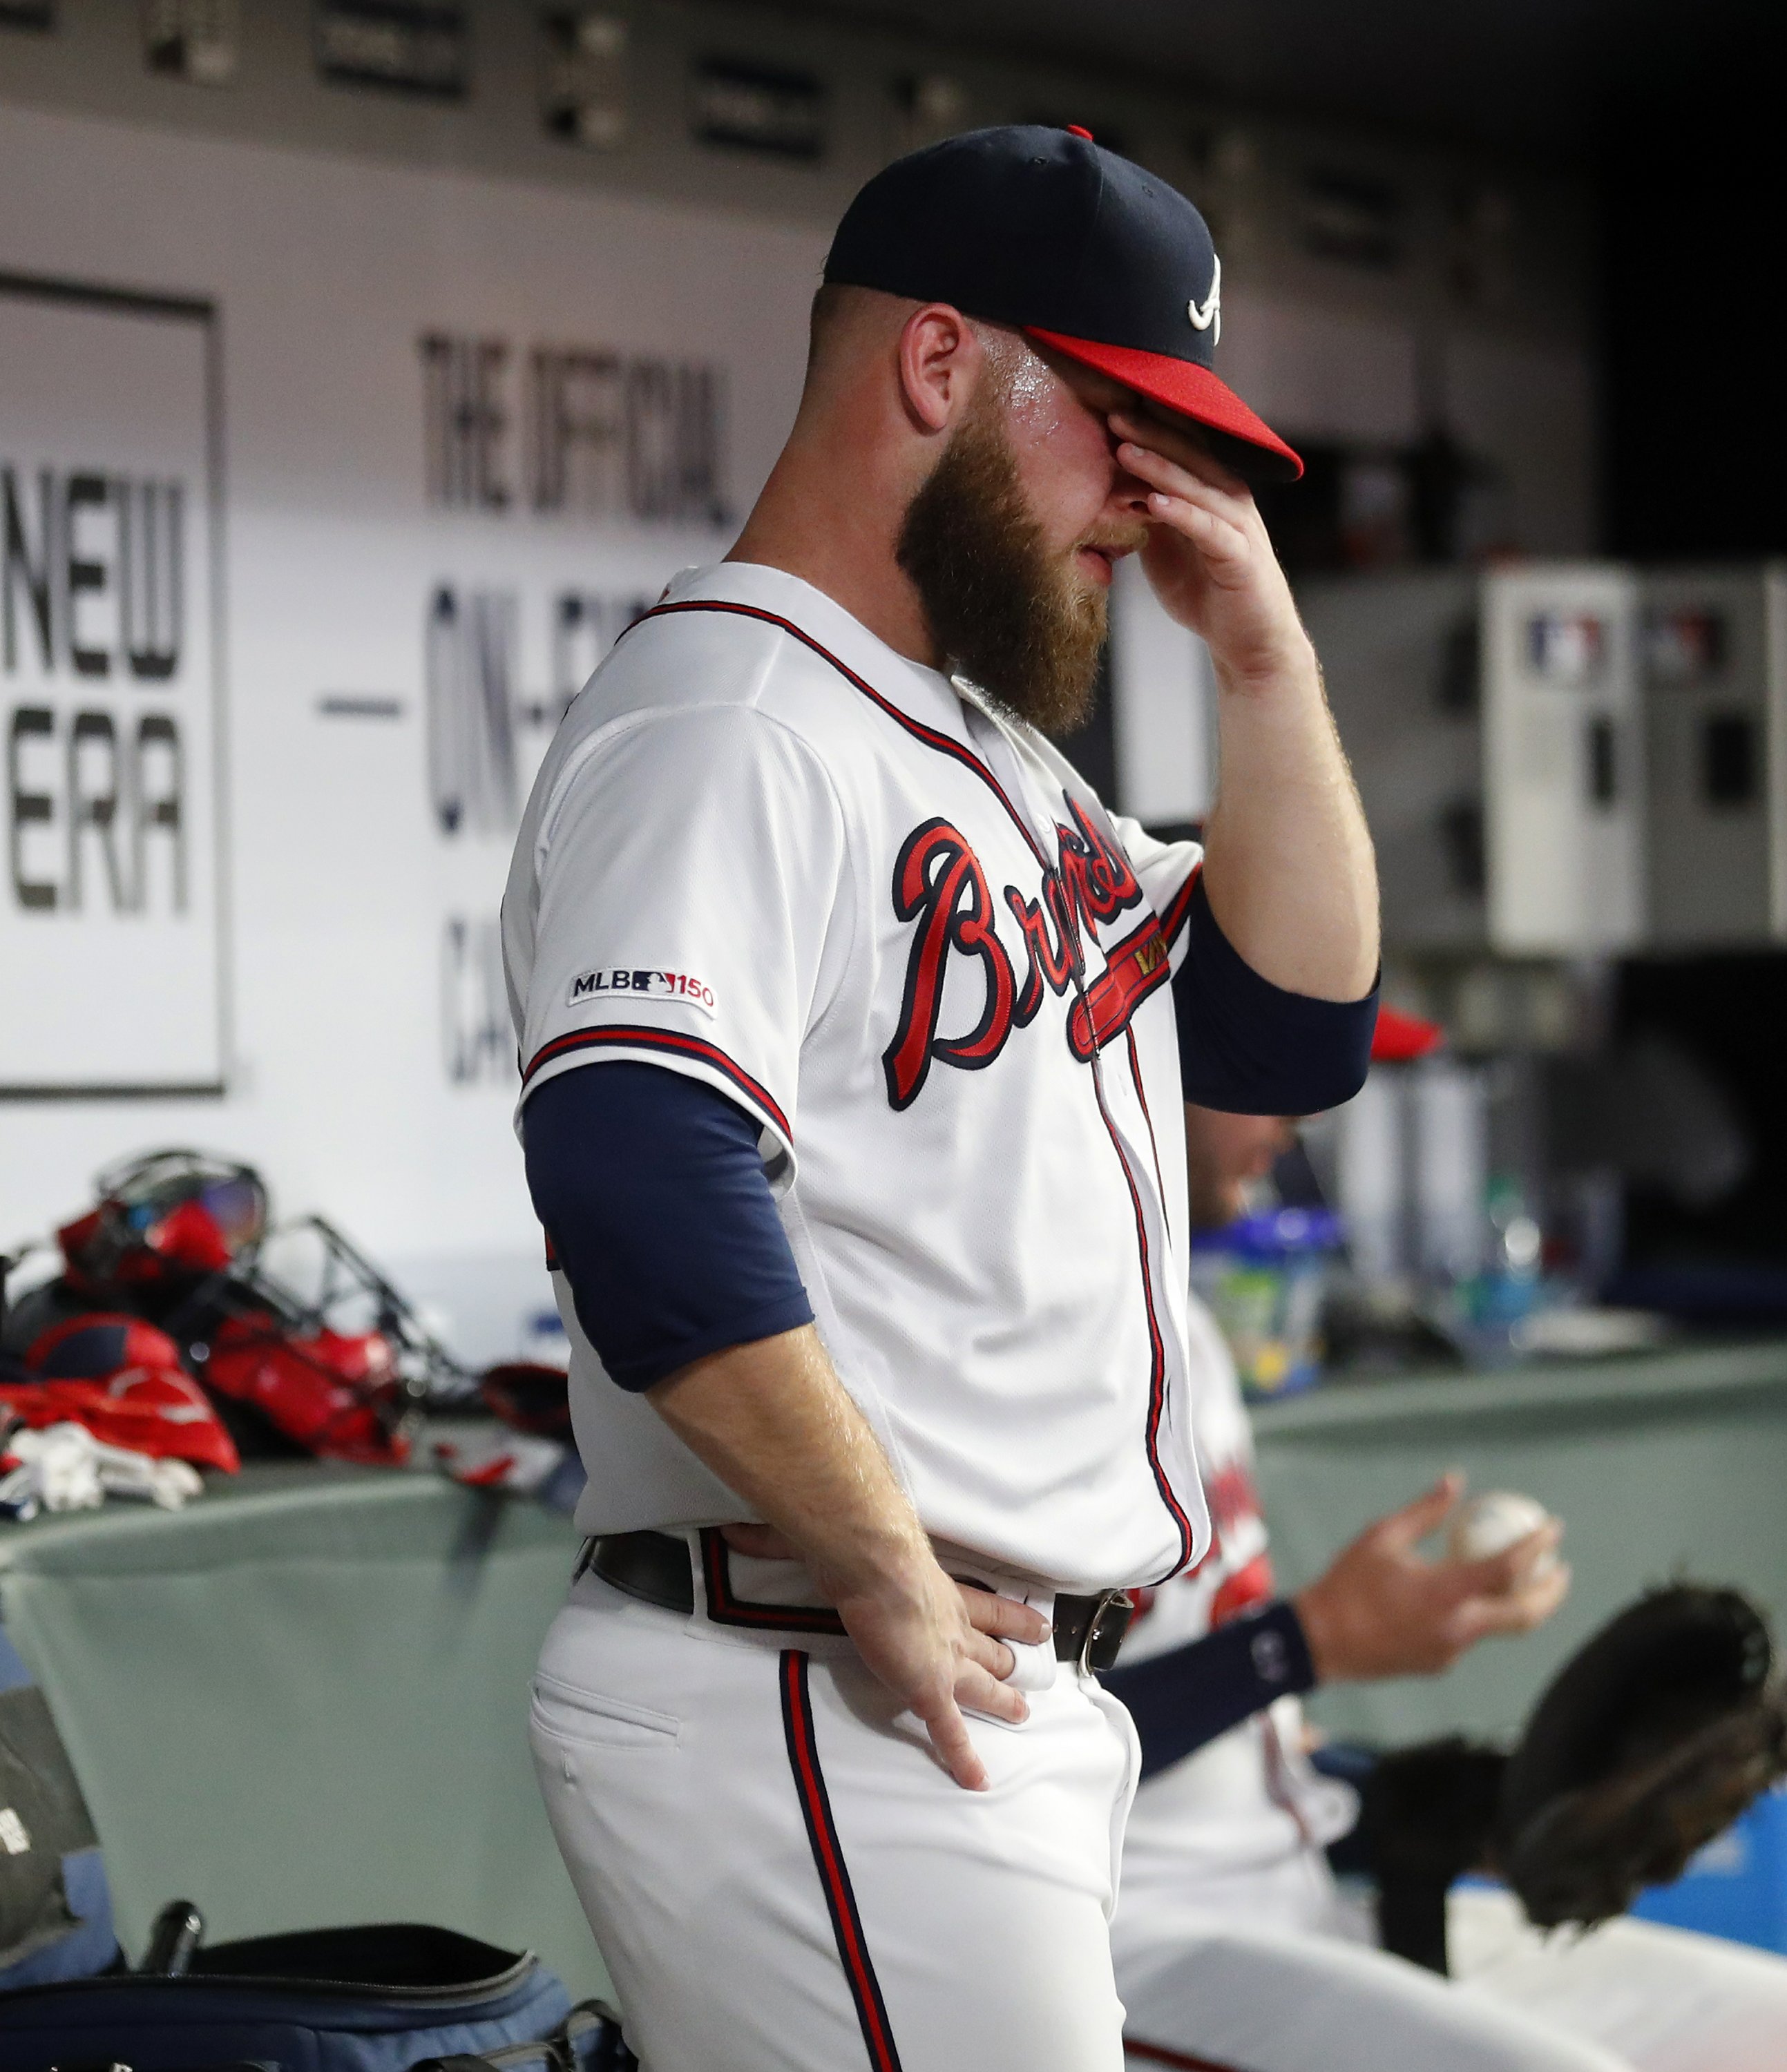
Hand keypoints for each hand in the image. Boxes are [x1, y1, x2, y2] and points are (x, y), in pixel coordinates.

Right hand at [725, 1524, 1051, 1790]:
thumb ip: (792, 1537)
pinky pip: (950, 1732)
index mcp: (939, 1589)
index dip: (1009, 1614)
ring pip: (982, 1686)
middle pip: (991, 1645)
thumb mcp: (839, 1540)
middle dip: (1009, 1658)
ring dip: (1001, 1700)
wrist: (876, 1561)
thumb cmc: (859, 1543)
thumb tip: (737, 1530)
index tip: (1034, 1621)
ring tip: (1021, 1713)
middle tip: (1031, 1668)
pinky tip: (977, 1781)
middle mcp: (951, 1624)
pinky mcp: (930, 1689)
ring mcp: (944, 1658)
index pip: (983, 1604)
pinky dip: (963, 1757)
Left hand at [1109, 411, 1310, 688]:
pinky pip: (1208, 529)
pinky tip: (1154, 504)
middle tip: (1113, 415)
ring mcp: (1237, 525)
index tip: (1110, 408)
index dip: (1149, 427)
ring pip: (1197, 487)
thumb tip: (1107, 489)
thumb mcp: (1163, 547)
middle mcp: (1230, 498)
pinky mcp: (1240, 557)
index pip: (1181, 448)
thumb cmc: (1206, 591)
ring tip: (1125, 451)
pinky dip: (1182, 514)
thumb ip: (1144, 516)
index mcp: (1213, 490)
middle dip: (1150, 434)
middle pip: (1190, 456)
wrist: (1247, 642)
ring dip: (1159, 468)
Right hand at [1293, 1474, 1569, 1682]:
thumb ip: (1424, 1512)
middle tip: (1562, 1568)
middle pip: (1525, 1615)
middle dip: (1552, 1591)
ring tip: (1528, 1582)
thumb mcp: (1381, 1537)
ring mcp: (1450, 1651)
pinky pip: (1469, 1635)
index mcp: (1445, 1593)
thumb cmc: (1347, 1584)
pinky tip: (1467, 1598)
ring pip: (1499, 1627)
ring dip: (1520, 1604)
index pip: (1508, 1569)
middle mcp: (1457, 1628)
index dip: (1536, 1547)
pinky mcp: (1439, 1664)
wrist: (1321, 1643)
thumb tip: (1455, 1482)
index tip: (1553, 1528)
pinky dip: (1478, 1614)